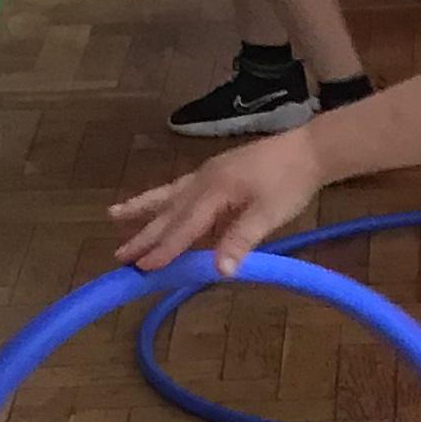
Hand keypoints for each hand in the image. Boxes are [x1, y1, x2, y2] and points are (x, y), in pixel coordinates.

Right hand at [112, 126, 325, 275]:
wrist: (307, 150)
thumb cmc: (290, 183)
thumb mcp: (269, 214)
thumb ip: (242, 240)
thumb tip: (220, 271)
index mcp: (214, 191)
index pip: (184, 227)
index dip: (164, 249)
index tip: (144, 268)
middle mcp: (203, 181)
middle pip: (168, 212)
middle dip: (143, 235)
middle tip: (119, 255)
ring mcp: (207, 174)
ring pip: (168, 195)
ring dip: (142, 209)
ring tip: (113, 215)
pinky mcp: (215, 173)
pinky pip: (179, 188)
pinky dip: (163, 199)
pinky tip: (158, 206)